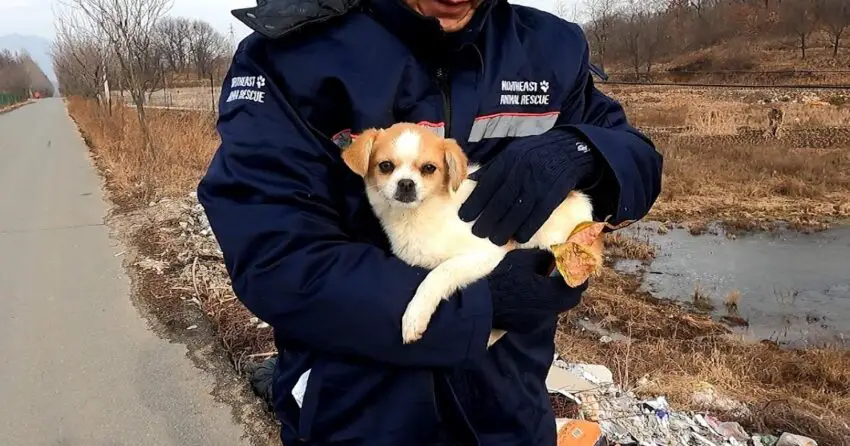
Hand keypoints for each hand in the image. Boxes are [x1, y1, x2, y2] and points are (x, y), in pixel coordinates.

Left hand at [459, 130, 599, 245]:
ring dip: (505, 228)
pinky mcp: (553, 194)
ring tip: (495, 240)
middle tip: (477, 232)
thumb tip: (468, 182)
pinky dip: (528, 228)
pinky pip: (538, 214)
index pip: (487, 185)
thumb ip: (491, 169)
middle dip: (487, 220)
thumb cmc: (534, 153)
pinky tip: (519, 237)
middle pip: (500, 201)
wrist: (567, 148)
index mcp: (508, 161)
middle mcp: (521, 172)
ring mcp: (538, 183)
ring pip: (518, 211)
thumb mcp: (511, 153)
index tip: (464, 217)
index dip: (474, 203)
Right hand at [488, 249, 586, 333]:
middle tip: (563, 272)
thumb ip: (544, 256)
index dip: (580, 272)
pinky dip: (541, 303)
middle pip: (570, 298)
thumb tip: (553, 256)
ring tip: (544, 281)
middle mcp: (551, 311)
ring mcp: (540, 322)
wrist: (481, 305)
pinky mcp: (528, 327)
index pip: (578, 284)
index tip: (575, 263)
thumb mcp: (523, 259)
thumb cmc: (503, 279)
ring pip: (556, 307)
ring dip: (555, 294)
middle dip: (570, 284)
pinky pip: (542, 313)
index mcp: (554, 294)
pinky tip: (530, 294)